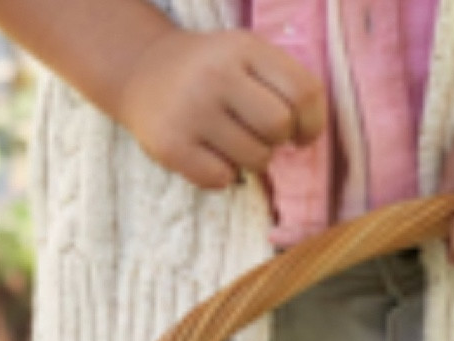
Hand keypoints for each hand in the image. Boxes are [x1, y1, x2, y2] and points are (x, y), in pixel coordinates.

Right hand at [110, 29, 326, 191]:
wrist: (141, 71)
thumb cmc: (210, 71)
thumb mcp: (246, 56)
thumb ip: (283, 84)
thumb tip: (307, 137)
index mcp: (244, 48)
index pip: (304, 93)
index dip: (312, 123)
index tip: (299, 133)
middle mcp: (216, 74)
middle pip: (279, 128)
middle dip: (277, 141)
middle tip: (257, 134)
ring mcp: (191, 110)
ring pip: (255, 159)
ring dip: (250, 159)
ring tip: (229, 141)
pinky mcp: (171, 145)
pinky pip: (222, 179)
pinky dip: (221, 174)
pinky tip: (207, 154)